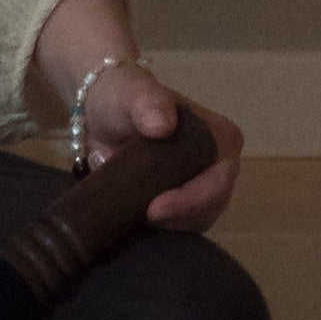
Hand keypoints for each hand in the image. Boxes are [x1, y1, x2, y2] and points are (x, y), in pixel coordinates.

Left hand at [80, 65, 242, 232]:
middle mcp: (218, 167)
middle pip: (209, 207)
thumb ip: (148, 102)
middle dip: (177, 218)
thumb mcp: (132, 91)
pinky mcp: (180, 203)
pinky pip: (175, 225)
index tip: (154, 209)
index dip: (192, 200)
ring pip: (193, 222)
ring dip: (164, 224)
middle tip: (140, 216)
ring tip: (129, 208)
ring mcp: (200, 187)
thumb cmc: (123, 94)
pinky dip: (155, 227)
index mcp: (220, 138)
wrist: (100, 110)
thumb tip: (162, 126)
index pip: (219, 180)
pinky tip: (131, 217)